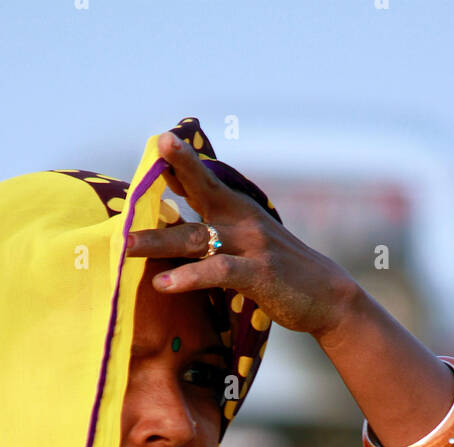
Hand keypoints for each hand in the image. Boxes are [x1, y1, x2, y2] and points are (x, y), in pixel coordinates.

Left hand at [125, 130, 359, 337]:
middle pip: (201, 192)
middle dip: (174, 173)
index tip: (158, 142)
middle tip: (144, 164)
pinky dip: (189, 277)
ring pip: (197, 238)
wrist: (326, 295)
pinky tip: (164, 285)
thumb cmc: (278, 270)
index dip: (180, 162)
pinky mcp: (258, 274)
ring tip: (127, 247)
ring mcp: (251, 245)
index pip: (203, 179)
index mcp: (237, 209)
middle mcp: (242, 220)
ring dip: (159, 242)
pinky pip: (217, 272)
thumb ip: (216, 225)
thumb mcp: (248, 240)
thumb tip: (176, 213)